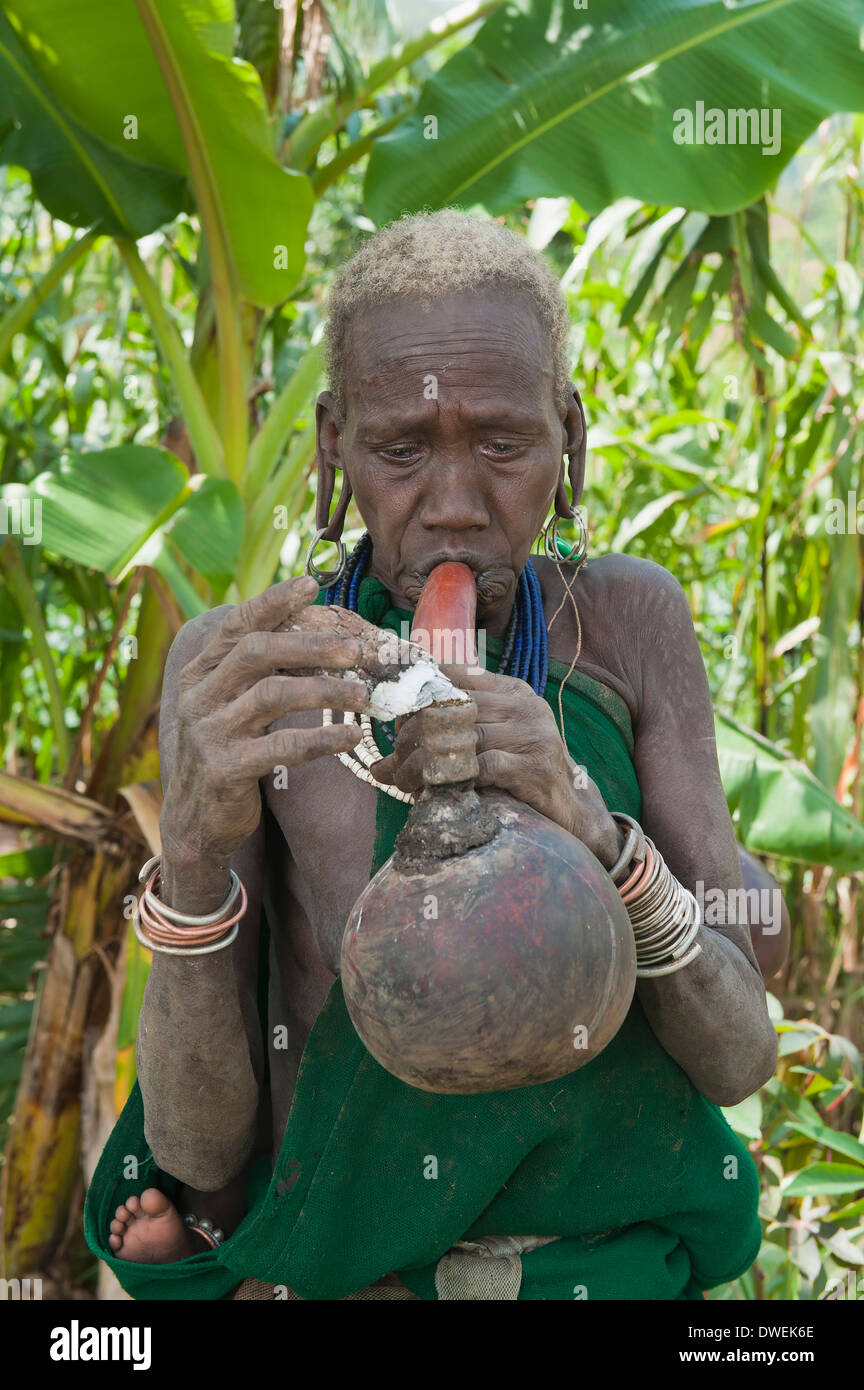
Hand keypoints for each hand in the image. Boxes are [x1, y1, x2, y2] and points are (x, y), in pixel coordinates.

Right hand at [160, 575, 366, 872]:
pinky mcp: (225, 768)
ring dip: (325, 690)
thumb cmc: (227, 753)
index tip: (312, 585)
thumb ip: (256, 674)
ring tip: (364, 694)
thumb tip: (315, 637)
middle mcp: (197, 696)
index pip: (236, 625)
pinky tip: (351, 736)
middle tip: (355, 650)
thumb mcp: (231, 707)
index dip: (273, 602)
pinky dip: (322, 738)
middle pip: (256, 652)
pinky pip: (281, 746)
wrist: (196, 820)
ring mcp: (208, 733)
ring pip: (272, 695)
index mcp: (199, 674)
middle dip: (310, 645)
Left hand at [372, 665, 624, 869]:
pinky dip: (449, 779)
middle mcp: (525, 706)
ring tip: (402, 779)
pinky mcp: (532, 768)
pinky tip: (431, 792)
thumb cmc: (521, 772)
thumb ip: (456, 726)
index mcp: (513, 690)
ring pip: (460, 739)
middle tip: (391, 760)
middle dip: (414, 735)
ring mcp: (532, 735)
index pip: (455, 677)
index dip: (418, 694)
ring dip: (423, 762)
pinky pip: (479, 767)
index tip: (390, 714)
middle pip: (453, 708)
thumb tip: (390, 740)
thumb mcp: (494, 738)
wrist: (570, 811)